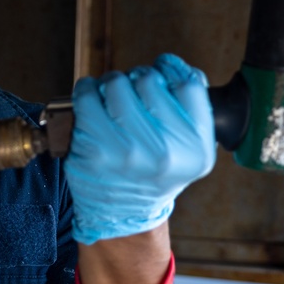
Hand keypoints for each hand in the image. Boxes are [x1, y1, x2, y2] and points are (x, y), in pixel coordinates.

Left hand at [65, 54, 216, 243]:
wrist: (121, 214)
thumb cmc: (152, 172)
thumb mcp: (188, 151)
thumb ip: (190, 110)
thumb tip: (176, 68)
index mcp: (196, 150)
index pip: (189, 84)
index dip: (172, 69)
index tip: (162, 70)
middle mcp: (166, 152)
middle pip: (149, 79)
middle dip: (137, 78)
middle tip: (132, 93)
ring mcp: (129, 151)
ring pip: (118, 82)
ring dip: (111, 82)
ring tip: (111, 98)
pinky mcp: (95, 149)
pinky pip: (87, 96)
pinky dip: (86, 90)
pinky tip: (91, 100)